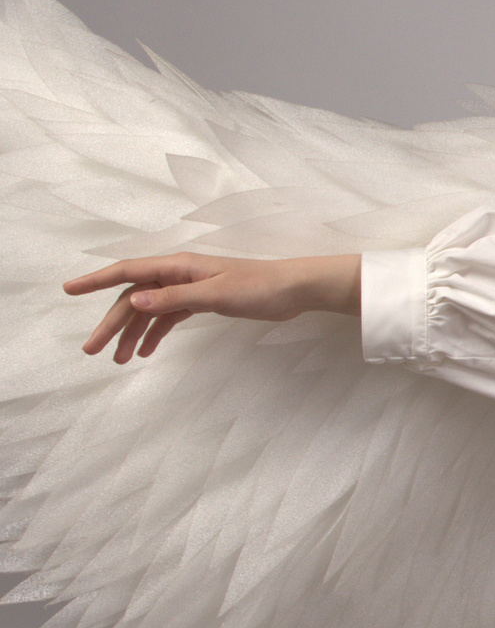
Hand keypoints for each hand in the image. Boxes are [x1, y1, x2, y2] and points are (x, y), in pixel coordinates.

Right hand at [64, 253, 361, 362]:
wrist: (293, 290)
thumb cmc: (259, 286)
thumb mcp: (216, 294)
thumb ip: (174, 298)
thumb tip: (133, 300)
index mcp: (178, 266)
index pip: (128, 271)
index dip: (96, 280)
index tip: (68, 290)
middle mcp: (178, 274)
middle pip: (134, 297)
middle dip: (111, 323)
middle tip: (92, 351)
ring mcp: (189, 288)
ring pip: (149, 310)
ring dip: (133, 334)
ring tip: (120, 361)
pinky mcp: (202, 301)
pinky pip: (169, 316)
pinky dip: (156, 333)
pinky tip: (147, 352)